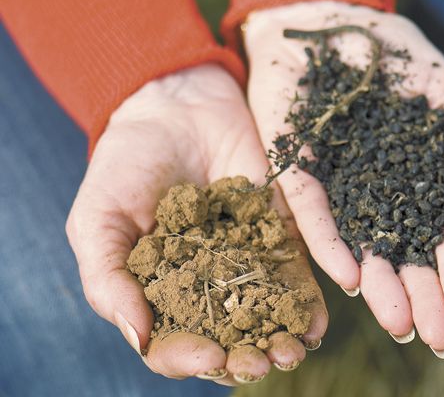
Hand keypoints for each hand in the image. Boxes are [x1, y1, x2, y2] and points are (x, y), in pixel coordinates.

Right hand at [65, 64, 326, 384]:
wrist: (175, 107)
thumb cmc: (125, 165)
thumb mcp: (99, 220)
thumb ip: (109, 279)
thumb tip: (140, 338)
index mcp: (161, 294)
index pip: (174, 344)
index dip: (189, 357)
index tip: (208, 354)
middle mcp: (207, 288)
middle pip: (230, 340)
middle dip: (245, 358)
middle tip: (259, 363)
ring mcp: (247, 264)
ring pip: (267, 317)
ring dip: (282, 341)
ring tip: (292, 351)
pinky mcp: (280, 235)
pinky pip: (297, 274)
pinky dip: (308, 302)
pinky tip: (316, 322)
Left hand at [243, 1, 443, 355]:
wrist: (343, 19)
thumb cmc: (404, 61)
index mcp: (416, 187)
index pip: (440, 241)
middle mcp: (377, 199)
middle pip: (402, 257)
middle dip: (422, 298)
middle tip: (439, 337)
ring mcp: (337, 189)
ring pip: (358, 246)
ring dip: (379, 286)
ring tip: (398, 323)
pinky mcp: (297, 170)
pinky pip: (312, 213)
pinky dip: (331, 243)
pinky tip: (348, 276)